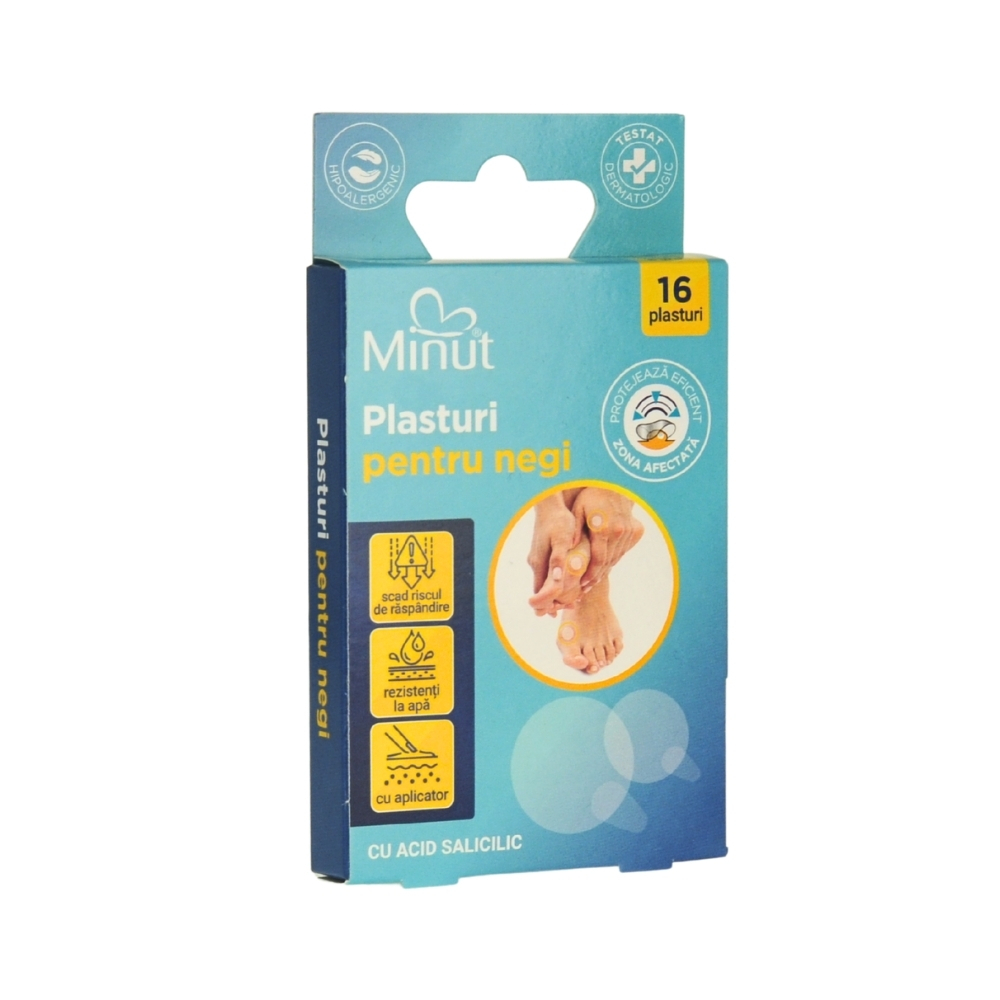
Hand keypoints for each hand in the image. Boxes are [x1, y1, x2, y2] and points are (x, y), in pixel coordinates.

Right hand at [526, 493, 578, 615]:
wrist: (550, 502)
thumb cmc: (558, 520)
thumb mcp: (561, 540)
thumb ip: (558, 560)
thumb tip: (556, 580)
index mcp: (539, 563)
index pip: (538, 593)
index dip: (547, 605)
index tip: (559, 611)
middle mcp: (535, 562)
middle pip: (540, 589)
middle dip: (552, 601)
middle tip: (570, 605)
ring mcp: (537, 556)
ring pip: (544, 580)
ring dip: (555, 591)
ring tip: (572, 597)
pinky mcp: (541, 550)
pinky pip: (546, 571)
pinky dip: (555, 580)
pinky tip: (568, 578)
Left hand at [570, 487, 643, 589]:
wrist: (615, 484)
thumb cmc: (592, 496)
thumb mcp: (578, 510)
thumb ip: (574, 531)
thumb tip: (568, 551)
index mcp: (604, 528)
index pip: (598, 560)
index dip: (590, 575)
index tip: (581, 585)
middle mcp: (620, 532)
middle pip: (607, 562)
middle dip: (595, 577)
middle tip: (584, 588)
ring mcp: (630, 532)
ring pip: (616, 558)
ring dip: (604, 570)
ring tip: (592, 581)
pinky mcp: (636, 531)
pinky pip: (623, 550)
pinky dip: (613, 558)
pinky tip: (603, 566)